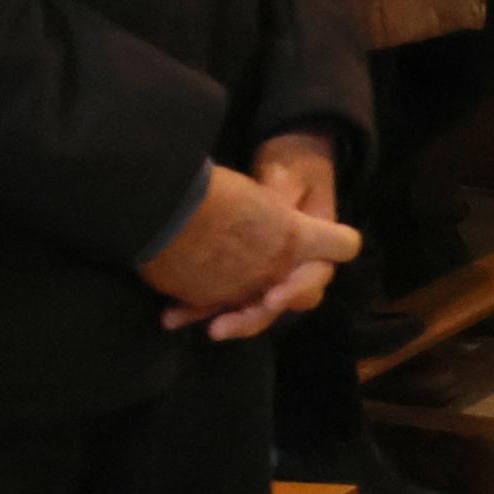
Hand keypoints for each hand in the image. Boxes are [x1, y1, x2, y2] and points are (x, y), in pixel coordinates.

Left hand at [144, 160, 359, 336]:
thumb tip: (271, 213)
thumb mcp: (289, 174)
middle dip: (256, 315)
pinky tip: (174, 315)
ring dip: (228, 320)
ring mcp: (270, 275)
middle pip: (286, 301)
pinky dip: (201, 309)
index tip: (272, 296)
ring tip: (202, 327)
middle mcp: (297, 266)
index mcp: (317, 242)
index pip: (320, 270)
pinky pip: (225, 300)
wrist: (281, 166)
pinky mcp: (242, 276)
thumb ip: (280, 197)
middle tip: (224, 324)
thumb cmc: (292, 168)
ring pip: (254, 308)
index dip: (299, 286)